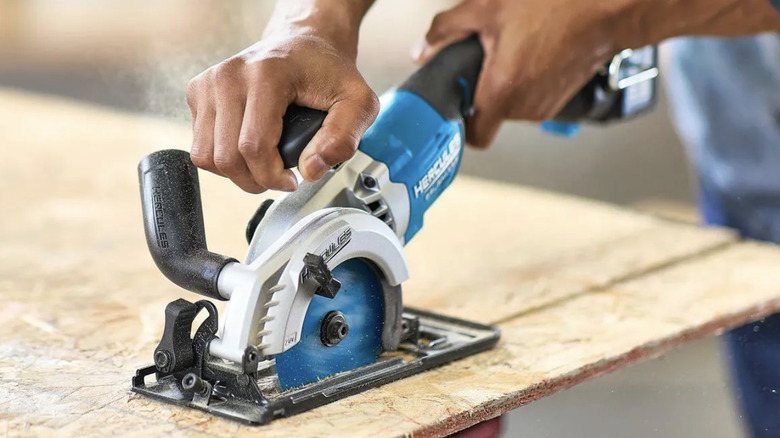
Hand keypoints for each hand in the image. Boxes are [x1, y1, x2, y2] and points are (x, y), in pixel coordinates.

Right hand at [187, 33, 378, 192]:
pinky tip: (246, 149)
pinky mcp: (197, 92)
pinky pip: (200, 146)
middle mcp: (230, 75)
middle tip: (278, 177)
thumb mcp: (358, 102)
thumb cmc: (328, 71)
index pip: (254, 146)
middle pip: (227, 157)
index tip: (292, 180)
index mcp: (266, 74)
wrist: (304, 43)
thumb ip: (343, 138)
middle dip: (255, 180)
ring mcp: (209, 83)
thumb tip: (310, 170)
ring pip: (206, 156)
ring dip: (236, 173)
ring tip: (262, 165)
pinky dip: (222, 158)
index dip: (272, 176)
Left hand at [414, 0, 623, 147]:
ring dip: (506, 85)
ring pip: (511, 107)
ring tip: (512, 51)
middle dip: (483, 92)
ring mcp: (546, 107)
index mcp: (503, 91)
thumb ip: (446, 29)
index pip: (476, 138)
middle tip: (484, 61)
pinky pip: (531, 99)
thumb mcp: (488, 8)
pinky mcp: (560, 100)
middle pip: (490, 116)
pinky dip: (526, 82)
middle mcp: (525, 107)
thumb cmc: (555, 5)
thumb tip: (422, 48)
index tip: (456, 107)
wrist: (605, 8)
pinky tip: (531, 53)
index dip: (461, 127)